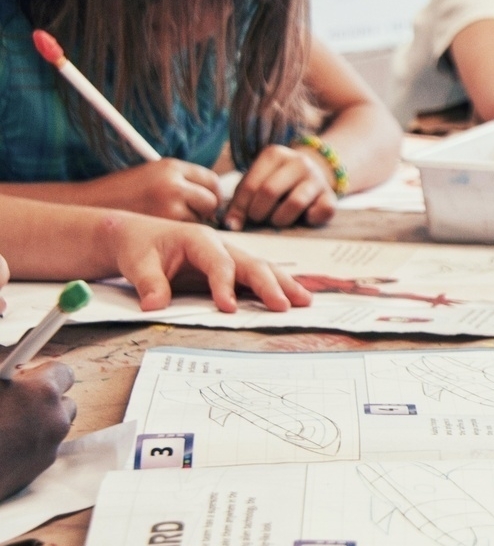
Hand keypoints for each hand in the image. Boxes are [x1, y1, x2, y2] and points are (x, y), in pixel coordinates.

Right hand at [0, 361, 74, 499]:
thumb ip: (4, 367)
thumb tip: (12, 363)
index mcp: (41, 392)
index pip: (63, 371)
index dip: (44, 372)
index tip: (29, 376)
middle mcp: (54, 418)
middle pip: (64, 400)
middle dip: (44, 399)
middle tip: (16, 400)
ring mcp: (50, 446)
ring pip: (56, 426)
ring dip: (40, 422)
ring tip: (8, 423)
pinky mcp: (40, 469)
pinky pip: (43, 449)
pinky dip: (31, 444)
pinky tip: (6, 444)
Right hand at [78, 158, 221, 222]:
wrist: (85, 205)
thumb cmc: (121, 193)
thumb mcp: (153, 176)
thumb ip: (181, 182)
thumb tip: (214, 198)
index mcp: (171, 167)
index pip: (211, 181)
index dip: (211, 194)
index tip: (205, 202)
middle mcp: (172, 183)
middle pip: (211, 200)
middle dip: (206, 211)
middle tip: (189, 216)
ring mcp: (168, 205)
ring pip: (199, 219)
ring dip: (190, 223)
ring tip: (165, 222)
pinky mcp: (161, 225)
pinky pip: (183, 232)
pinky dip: (177, 234)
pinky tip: (159, 231)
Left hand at [103, 213, 311, 312]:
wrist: (137, 237)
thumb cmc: (139, 248)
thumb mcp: (136, 263)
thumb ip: (149, 283)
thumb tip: (154, 307)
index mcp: (199, 239)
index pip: (219, 263)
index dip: (225, 286)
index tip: (228, 309)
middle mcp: (221, 245)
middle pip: (252, 264)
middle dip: (270, 285)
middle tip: (284, 306)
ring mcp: (230, 256)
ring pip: (262, 268)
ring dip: (283, 285)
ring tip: (304, 302)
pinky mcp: (231, 268)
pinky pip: (257, 276)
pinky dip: (276, 287)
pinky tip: (292, 298)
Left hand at [223, 144, 336, 230]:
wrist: (311, 173)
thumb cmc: (275, 182)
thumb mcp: (256, 183)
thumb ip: (240, 201)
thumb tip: (230, 225)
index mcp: (274, 155)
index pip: (250, 185)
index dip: (239, 208)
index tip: (235, 222)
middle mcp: (298, 162)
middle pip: (270, 191)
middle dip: (258, 213)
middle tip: (258, 219)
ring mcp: (317, 178)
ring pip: (295, 202)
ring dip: (280, 219)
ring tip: (276, 220)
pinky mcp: (331, 195)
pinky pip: (323, 211)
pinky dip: (311, 219)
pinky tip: (303, 218)